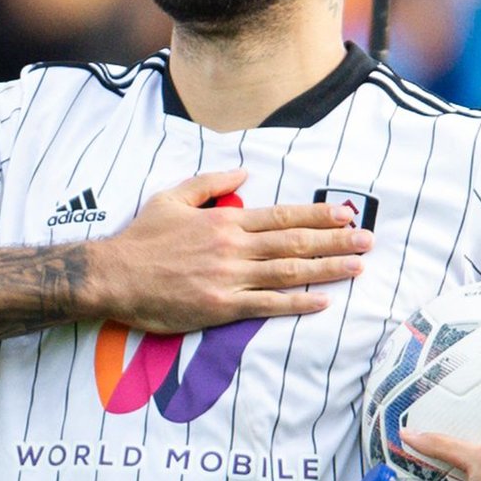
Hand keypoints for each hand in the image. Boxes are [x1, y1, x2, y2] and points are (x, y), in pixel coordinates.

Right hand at [87, 169, 373, 333]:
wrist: (112, 276)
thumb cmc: (141, 238)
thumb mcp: (172, 198)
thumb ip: (210, 184)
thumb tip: (244, 174)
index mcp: (224, 221)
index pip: (281, 216)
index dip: (317, 216)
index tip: (345, 214)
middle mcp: (233, 247)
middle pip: (294, 243)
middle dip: (335, 241)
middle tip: (368, 240)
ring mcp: (228, 278)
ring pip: (288, 273)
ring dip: (327, 269)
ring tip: (357, 267)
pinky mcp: (219, 307)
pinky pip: (266, 305)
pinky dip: (296, 303)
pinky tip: (322, 302)